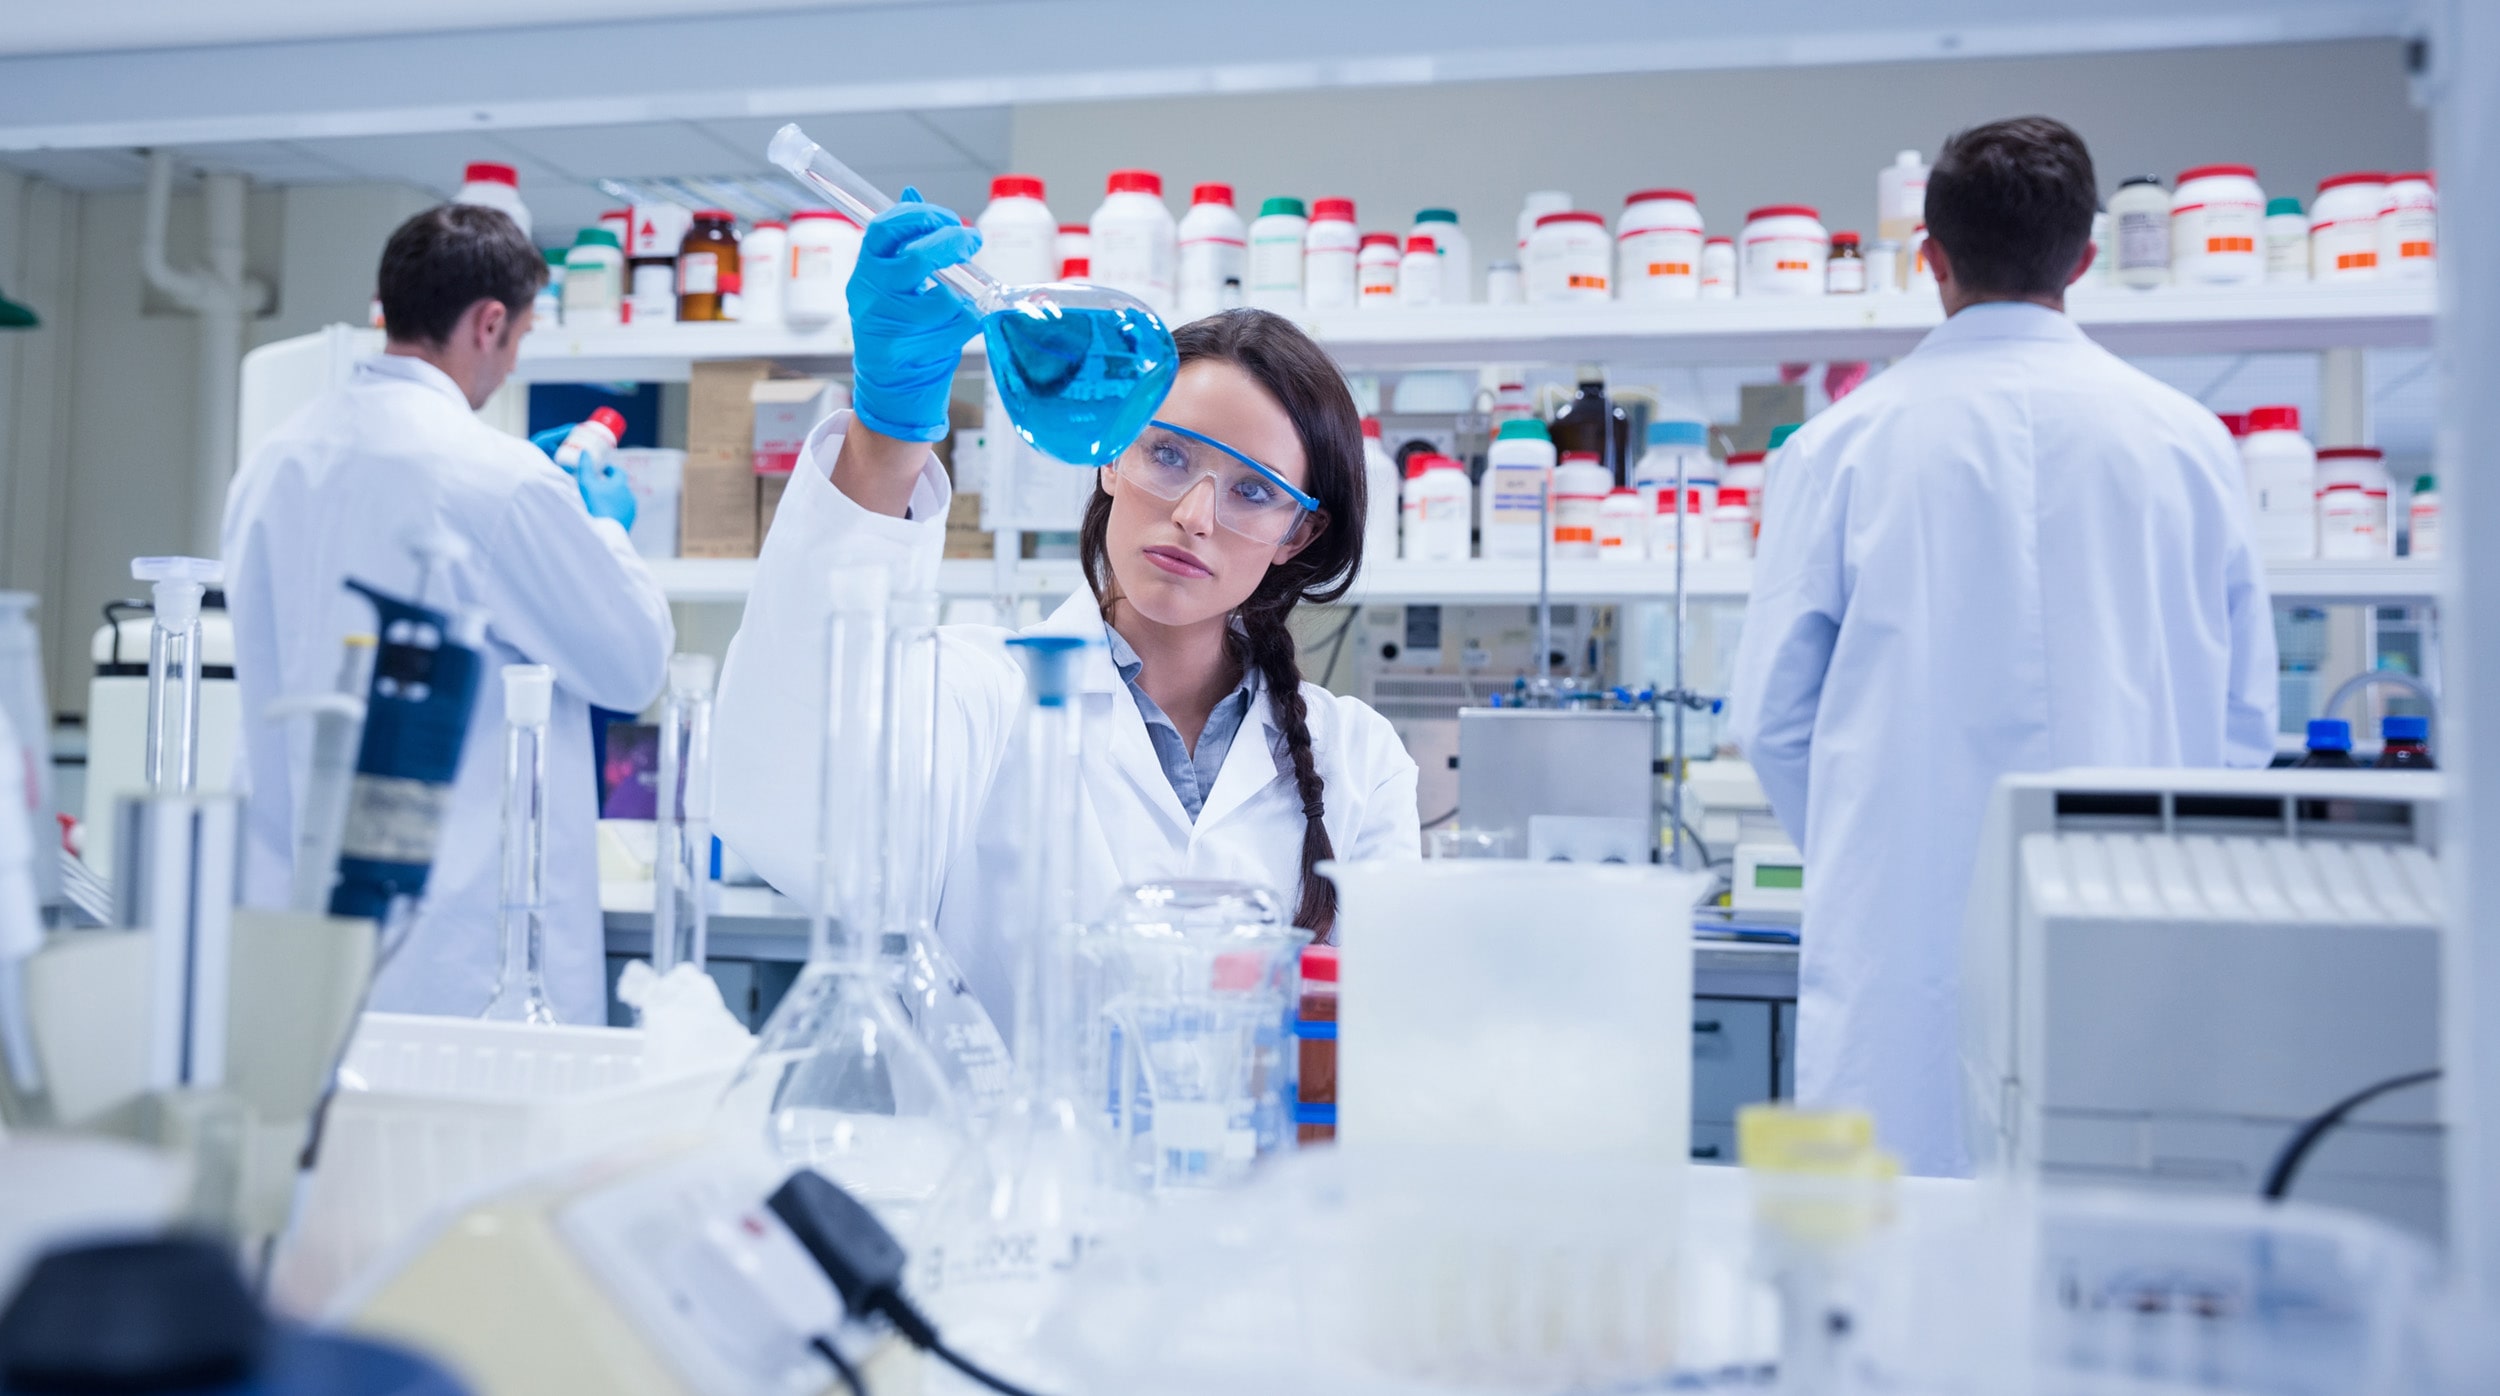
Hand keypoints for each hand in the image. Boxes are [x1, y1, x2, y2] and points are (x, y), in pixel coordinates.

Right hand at [533, 422, 636, 528]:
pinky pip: (622, 512)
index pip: (619, 473)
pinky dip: (614, 510)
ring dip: (613, 498)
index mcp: (621, 485)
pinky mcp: (629, 522)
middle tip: (599, 486)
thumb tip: (585, 451)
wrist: (605, 532)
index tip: (603, 470)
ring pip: (622, 500)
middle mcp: (629, 496)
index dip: (610, 470)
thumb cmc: (595, 505)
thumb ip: (585, 467)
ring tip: (600, 501)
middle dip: (611, 485)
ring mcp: (631, 510)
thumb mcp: (586, 483)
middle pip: (620, 487)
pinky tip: (605, 514)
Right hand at [847, 187, 981, 443]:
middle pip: (917, 259)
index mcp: (865, 271)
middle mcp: (871, 296)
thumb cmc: (897, 326)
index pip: (883, 229)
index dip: (919, 216)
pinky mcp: (911, 351)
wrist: (891, 386)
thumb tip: (912, 191)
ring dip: (964, 294)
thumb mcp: (890, 279)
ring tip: (963, 298)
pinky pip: (957, 325)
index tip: (947, 218)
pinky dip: (970, 320)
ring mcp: (889, 326)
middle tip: (971, 240)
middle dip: (952, 244)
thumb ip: (902, 239)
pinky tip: (962, 324)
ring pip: (944, 297)